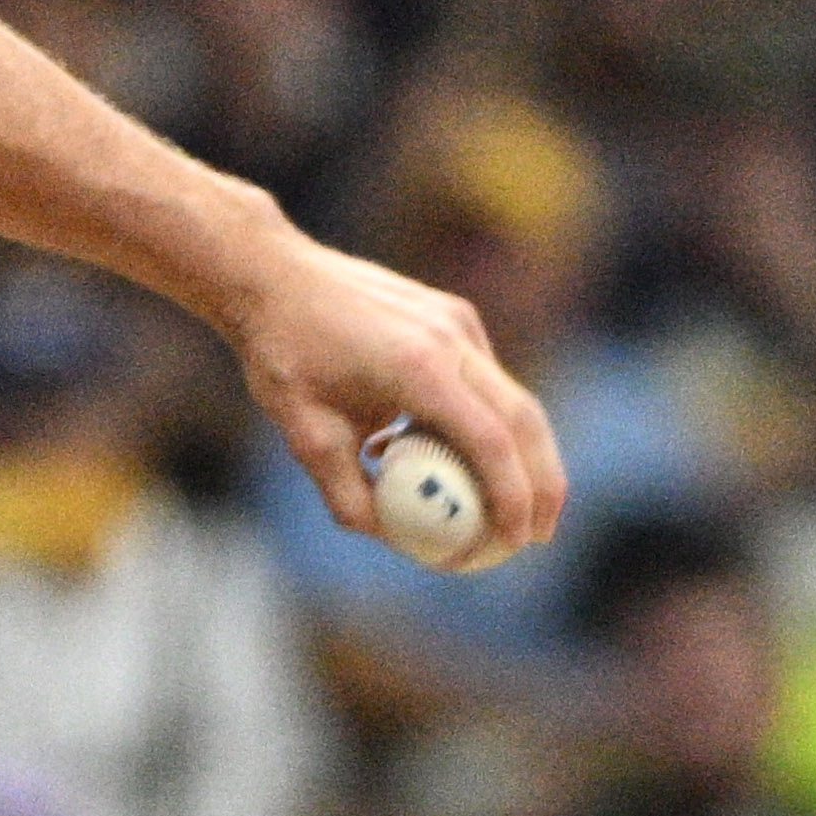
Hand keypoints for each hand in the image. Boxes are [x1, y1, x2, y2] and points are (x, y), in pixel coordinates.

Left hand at [220, 228, 565, 561]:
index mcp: (418, 367)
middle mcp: (451, 338)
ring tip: (519, 507)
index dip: (513, 497)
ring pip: (514, 396)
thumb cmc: (281, 353)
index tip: (516, 541)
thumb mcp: (304, 435)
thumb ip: (347, 493)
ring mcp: (457, 322)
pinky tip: (467, 458)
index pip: (491, 442)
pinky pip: (487, 378)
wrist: (272, 274)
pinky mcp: (454, 316)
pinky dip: (493, 422)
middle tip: (538, 536)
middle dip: (542, 483)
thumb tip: (392, 536)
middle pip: (524, 419)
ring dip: (525, 455)